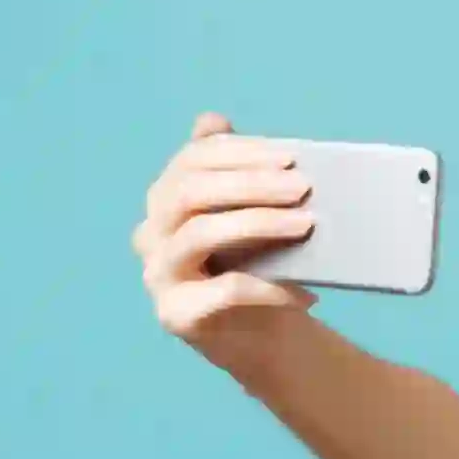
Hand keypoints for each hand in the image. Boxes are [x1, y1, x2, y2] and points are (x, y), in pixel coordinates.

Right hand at [129, 112, 320, 355]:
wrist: (266, 338)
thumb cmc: (260, 266)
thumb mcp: (253, 214)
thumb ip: (238, 172)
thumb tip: (211, 119)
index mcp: (166, 198)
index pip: (191, 160)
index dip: (239, 153)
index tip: (289, 157)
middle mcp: (151, 232)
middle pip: (188, 192)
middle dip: (249, 184)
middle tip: (302, 188)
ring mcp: (158, 275)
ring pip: (199, 234)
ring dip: (258, 223)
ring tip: (306, 225)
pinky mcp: (176, 315)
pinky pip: (222, 292)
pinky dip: (267, 285)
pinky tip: (302, 287)